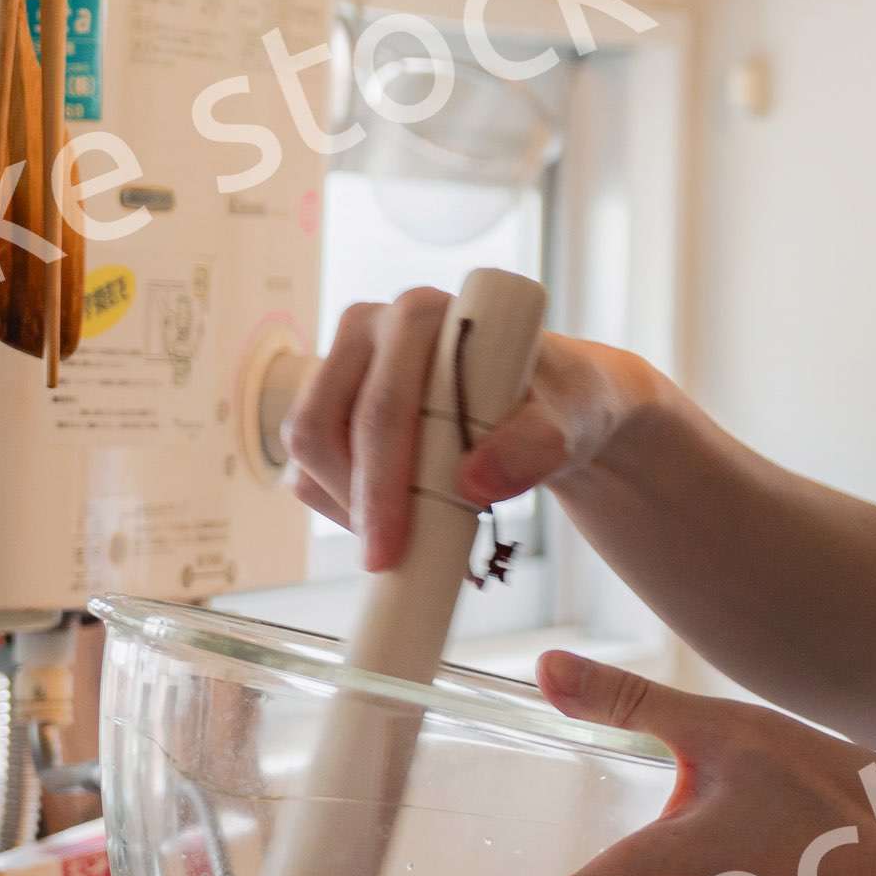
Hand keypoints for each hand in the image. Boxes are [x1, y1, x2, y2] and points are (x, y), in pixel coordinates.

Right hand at [284, 287, 665, 570]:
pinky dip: (340, 508)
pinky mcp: (330, 406)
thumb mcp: (568, 425)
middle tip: (395, 559)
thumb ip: (535, 447)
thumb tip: (470, 481)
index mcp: (419, 315)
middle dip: (356, 504)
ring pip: (309, 454)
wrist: (552, 409)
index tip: (393, 548)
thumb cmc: (560, 407)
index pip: (381, 408)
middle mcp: (369, 329)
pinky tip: (391, 525)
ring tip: (408, 536)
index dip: (380, 483)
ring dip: (347, 507)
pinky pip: (307, 470)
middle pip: (323, 430)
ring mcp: (342, 366)